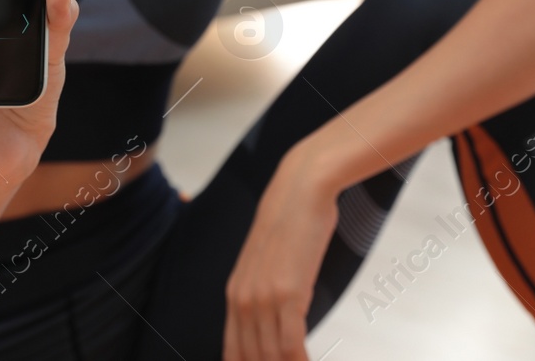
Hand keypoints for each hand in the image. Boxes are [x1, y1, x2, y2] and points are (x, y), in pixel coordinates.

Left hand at [224, 147, 340, 360]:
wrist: (300, 191)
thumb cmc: (290, 221)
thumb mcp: (266, 261)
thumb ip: (264, 291)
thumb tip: (275, 316)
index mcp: (234, 294)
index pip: (233, 351)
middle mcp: (243, 300)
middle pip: (251, 357)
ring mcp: (264, 298)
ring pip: (272, 355)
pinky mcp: (288, 293)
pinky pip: (292, 344)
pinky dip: (300, 360)